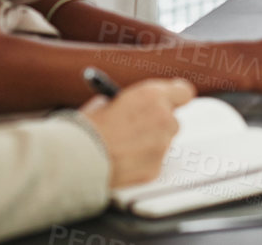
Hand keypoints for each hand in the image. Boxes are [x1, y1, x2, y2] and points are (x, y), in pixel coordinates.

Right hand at [80, 78, 195, 187]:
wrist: (78, 157)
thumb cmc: (88, 127)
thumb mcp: (107, 102)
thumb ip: (130, 104)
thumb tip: (136, 108)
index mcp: (152, 95)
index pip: (183, 92)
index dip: (176, 97)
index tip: (169, 101)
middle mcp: (163, 119)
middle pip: (172, 121)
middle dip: (158, 125)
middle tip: (139, 129)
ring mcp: (162, 146)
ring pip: (162, 144)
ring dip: (148, 145)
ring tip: (121, 148)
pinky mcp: (155, 168)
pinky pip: (153, 163)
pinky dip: (141, 163)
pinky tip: (121, 161)